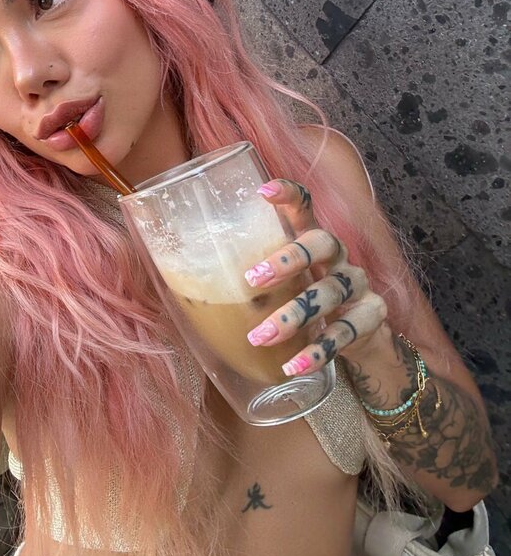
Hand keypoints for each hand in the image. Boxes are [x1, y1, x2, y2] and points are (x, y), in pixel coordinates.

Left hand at [243, 179, 388, 375]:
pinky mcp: (371, 316)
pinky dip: (317, 351)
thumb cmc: (308, 299)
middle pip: (321, 243)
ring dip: (293, 315)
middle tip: (252, 278)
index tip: (263, 191)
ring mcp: (358, 285)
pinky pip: (345, 334)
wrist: (362, 337)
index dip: (289, 193)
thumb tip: (183, 286)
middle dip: (288, 259)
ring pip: (329, 293)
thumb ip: (254, 279)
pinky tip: (293, 365)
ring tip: (260, 337)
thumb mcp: (287, 283)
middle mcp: (338, 256)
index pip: (304, 207)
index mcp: (313, 241)